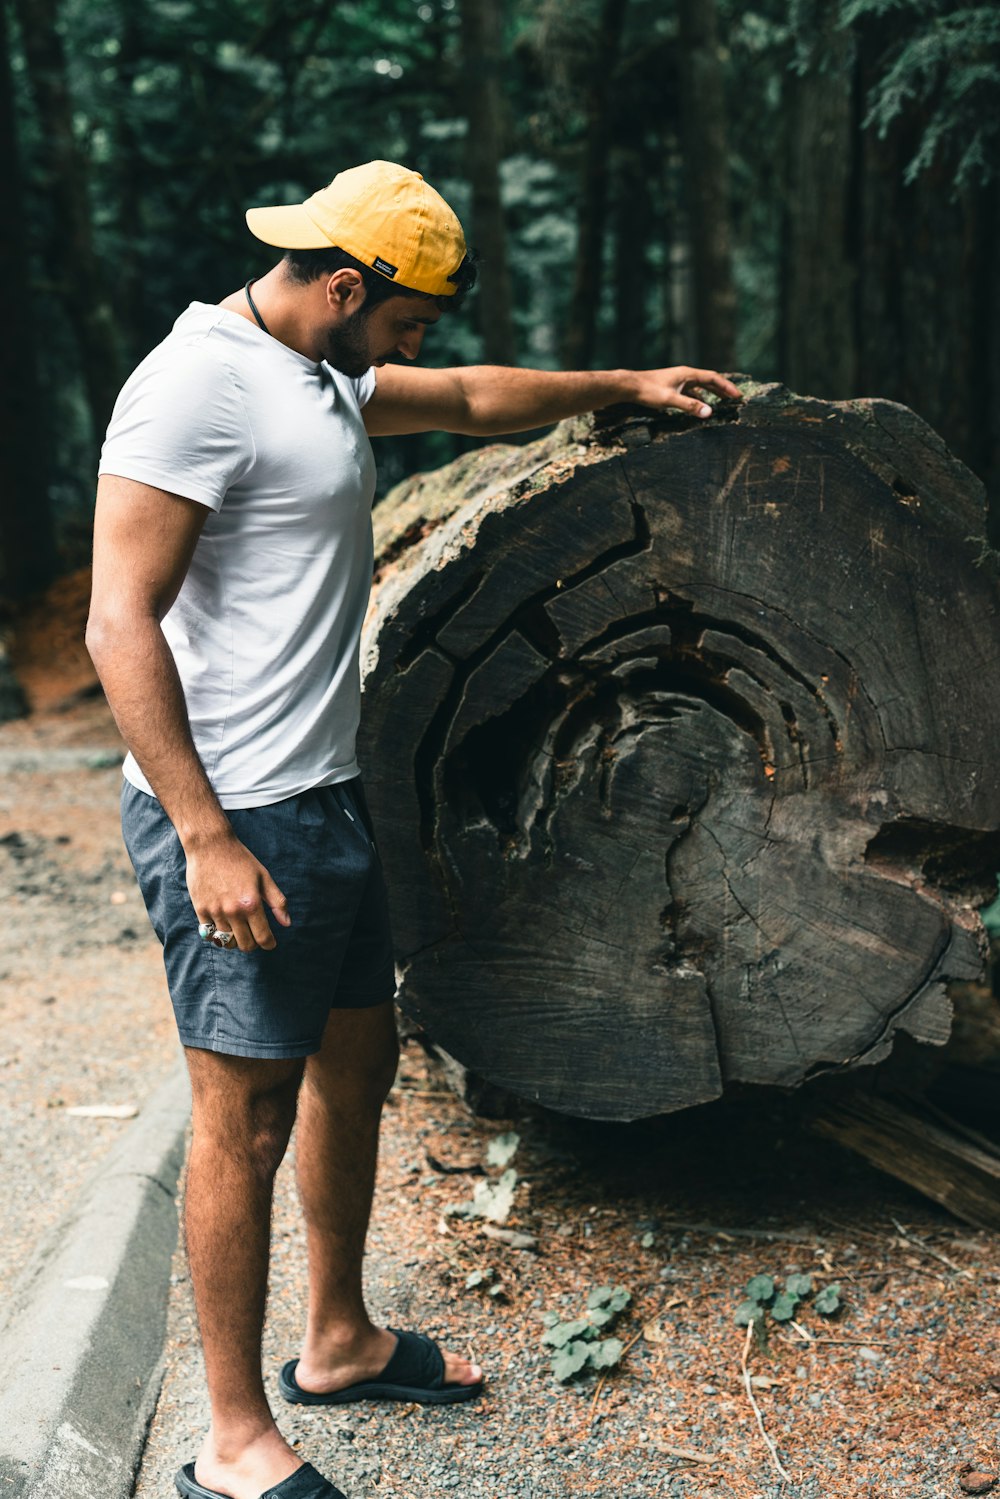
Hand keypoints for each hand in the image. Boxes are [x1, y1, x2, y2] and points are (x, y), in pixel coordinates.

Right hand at [185, 831, 290, 952]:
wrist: (210, 846)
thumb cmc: (240, 860)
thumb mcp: (264, 877)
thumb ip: (277, 901)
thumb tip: (286, 923)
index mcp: (251, 904)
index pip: (263, 938)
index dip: (269, 943)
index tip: (270, 942)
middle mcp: (233, 911)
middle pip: (245, 945)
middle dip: (253, 944)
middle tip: (254, 935)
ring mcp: (215, 912)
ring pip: (227, 942)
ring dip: (235, 940)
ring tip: (239, 930)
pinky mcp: (200, 910)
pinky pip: (210, 935)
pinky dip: (218, 935)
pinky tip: (224, 926)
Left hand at [631, 366, 742, 418]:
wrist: (630, 386)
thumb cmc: (648, 391)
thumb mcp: (670, 399)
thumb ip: (690, 406)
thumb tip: (709, 412)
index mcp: (688, 374)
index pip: (713, 378)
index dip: (727, 387)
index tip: (737, 396)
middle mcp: (685, 375)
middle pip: (709, 381)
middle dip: (723, 389)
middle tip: (735, 398)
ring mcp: (679, 381)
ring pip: (701, 386)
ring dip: (712, 394)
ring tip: (723, 402)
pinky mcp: (672, 387)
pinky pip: (691, 392)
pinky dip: (699, 398)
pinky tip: (701, 406)